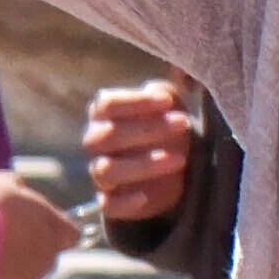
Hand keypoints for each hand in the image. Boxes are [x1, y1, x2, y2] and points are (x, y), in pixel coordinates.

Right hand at [0, 170, 77, 278]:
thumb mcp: (1, 182)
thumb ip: (17, 186)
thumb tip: (19, 187)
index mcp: (53, 228)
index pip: (71, 233)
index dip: (55, 227)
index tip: (35, 220)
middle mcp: (47, 258)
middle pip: (47, 254)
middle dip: (29, 245)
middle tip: (2, 233)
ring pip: (25, 272)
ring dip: (10, 263)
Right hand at [83, 79, 210, 251]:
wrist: (169, 165)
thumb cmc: (166, 125)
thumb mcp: (170, 104)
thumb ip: (170, 89)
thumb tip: (182, 73)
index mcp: (103, 113)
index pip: (107, 104)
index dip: (136, 102)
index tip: (168, 102)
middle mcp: (95, 142)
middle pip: (109, 135)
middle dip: (147, 130)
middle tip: (182, 124)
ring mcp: (100, 172)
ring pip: (107, 170)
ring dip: (143, 164)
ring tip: (178, 159)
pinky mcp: (110, 201)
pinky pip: (109, 205)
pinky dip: (126, 202)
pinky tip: (146, 197)